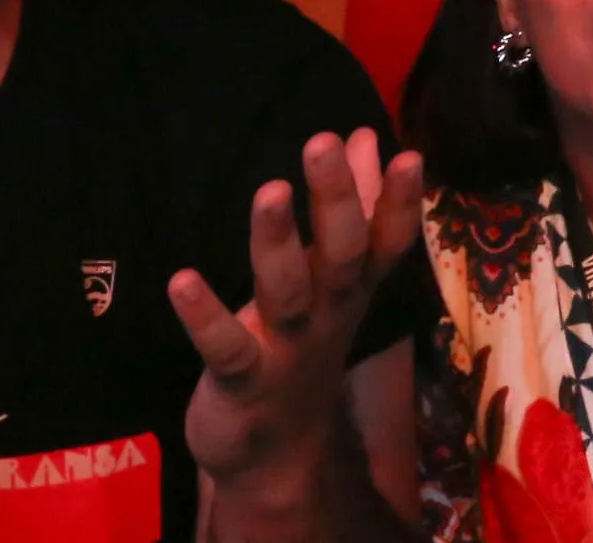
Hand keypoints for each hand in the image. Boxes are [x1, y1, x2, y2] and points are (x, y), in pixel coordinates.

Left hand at [171, 129, 425, 495]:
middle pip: (341, 255)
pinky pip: (225, 347)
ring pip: (287, 292)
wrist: (277, 456)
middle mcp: (328, 313)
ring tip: (271, 191)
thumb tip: (365, 137)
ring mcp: (286, 347)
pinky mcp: (241, 378)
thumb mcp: (335, 280)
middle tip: (321, 142)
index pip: (387, 242)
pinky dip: (205, 316)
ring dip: (278, 243)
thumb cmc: (303, 344)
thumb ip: (353, 208)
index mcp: (352, 287)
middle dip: (336, 200)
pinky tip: (182, 281)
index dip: (401, 203)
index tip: (410, 155)